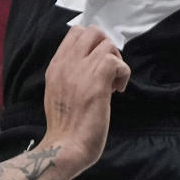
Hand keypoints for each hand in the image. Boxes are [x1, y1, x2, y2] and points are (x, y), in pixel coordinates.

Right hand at [42, 25, 129, 173]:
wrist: (65, 147)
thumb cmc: (64, 128)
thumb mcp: (57, 92)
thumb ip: (68, 75)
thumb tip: (88, 68)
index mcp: (56, 66)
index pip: (75, 33)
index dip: (92, 44)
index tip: (95, 64)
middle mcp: (67, 63)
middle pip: (92, 31)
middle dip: (106, 47)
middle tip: (108, 71)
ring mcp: (81, 71)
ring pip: (107, 44)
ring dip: (116, 61)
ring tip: (113, 84)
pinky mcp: (97, 82)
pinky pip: (116, 61)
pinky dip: (123, 73)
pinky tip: (117, 91)